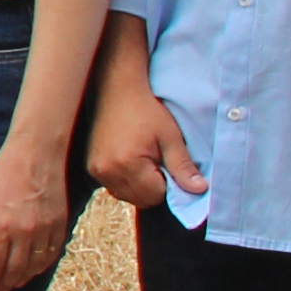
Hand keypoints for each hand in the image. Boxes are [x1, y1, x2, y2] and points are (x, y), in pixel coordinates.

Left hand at [0, 139, 72, 290]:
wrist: (37, 153)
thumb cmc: (5, 173)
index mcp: (1, 226)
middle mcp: (24, 232)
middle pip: (15, 269)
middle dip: (5, 283)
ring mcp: (45, 229)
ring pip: (35, 265)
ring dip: (23, 278)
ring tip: (14, 284)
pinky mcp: (60, 224)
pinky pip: (52, 253)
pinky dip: (42, 265)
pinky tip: (34, 270)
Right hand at [83, 69, 197, 213]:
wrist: (117, 90)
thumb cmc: (146, 110)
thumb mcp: (170, 137)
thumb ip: (183, 166)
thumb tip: (199, 189)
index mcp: (127, 164)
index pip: (155, 196)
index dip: (168, 184)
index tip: (168, 164)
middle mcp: (107, 171)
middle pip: (140, 200)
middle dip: (154, 187)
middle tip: (158, 161)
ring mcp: (96, 170)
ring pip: (126, 196)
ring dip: (140, 186)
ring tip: (145, 160)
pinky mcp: (91, 166)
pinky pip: (114, 186)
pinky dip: (126, 181)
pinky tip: (131, 161)